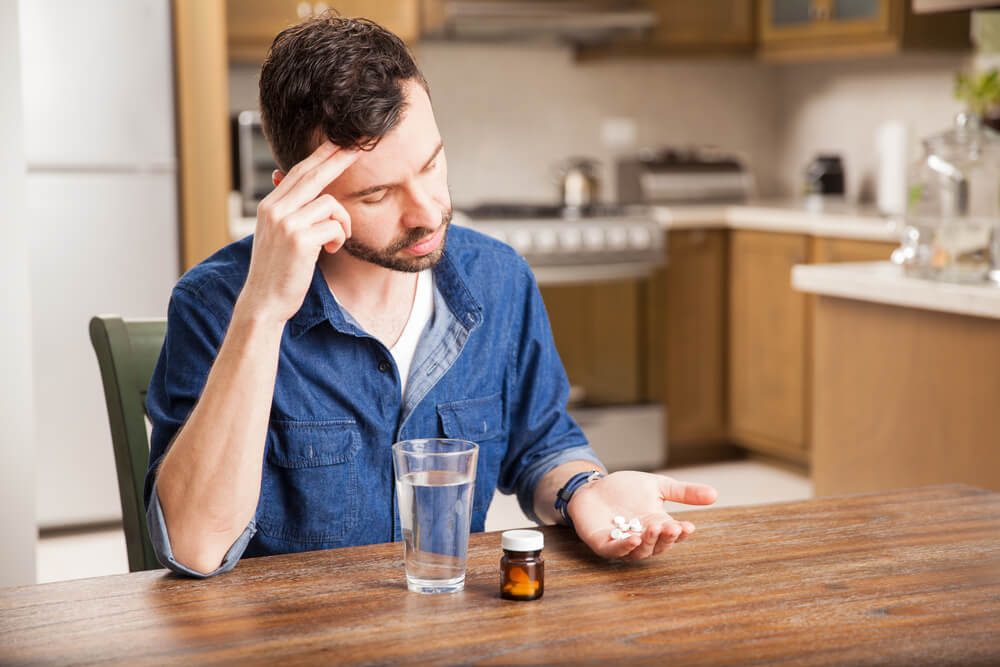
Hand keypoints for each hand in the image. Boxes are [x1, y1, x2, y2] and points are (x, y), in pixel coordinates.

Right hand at [240, 141, 359, 324]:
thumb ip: (291, 212)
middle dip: (339, 158)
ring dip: (342, 222)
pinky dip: (340, 238)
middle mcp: (275, 209)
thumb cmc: (278, 271)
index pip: (299, 172)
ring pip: (331, 204)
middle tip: (359, 146)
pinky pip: (335, 226)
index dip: (321, 155)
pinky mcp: (299, 239)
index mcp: (270, 205)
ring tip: (335, 241)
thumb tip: (308, 192)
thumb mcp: (279, 235)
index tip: (339, 142)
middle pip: (314, 174)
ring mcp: (286, 222)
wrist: (264, 301)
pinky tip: (330, 250)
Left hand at [567, 471, 716, 560]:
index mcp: (657, 526)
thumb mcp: (657, 485)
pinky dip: (624, 548)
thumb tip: (715, 494)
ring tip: (654, 528)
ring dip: (648, 542)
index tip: (689, 526)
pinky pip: (615, 551)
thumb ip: (683, 492)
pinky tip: (633, 539)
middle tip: (671, 526)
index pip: (673, 535)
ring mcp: (622, 544)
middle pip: (658, 546)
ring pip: (640, 552)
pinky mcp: (602, 544)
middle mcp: (642, 539)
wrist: (592, 486)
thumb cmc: (625, 488)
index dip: (681, 533)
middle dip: (666, 537)